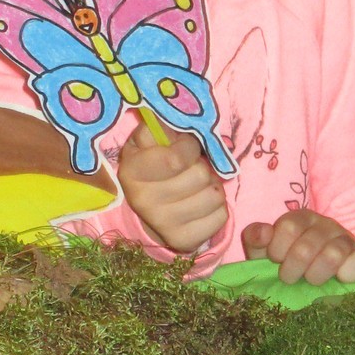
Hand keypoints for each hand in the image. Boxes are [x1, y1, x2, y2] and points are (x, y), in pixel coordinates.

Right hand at [118, 124, 227, 254]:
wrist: (146, 210)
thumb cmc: (152, 166)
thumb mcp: (147, 141)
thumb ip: (161, 126)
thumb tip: (177, 112)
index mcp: (132, 172)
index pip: (176, 159)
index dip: (189, 148)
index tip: (186, 147)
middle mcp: (143, 202)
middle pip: (200, 176)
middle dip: (202, 167)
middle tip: (193, 168)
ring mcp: (163, 225)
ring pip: (214, 196)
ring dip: (212, 186)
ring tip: (198, 186)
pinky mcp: (184, 241)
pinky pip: (221, 217)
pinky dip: (217, 208)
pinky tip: (201, 204)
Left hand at [242, 210, 354, 285]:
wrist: (322, 275)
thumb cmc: (290, 260)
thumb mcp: (266, 250)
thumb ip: (256, 238)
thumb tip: (263, 234)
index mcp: (301, 218)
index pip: (289, 227)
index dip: (278, 249)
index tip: (276, 260)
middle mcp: (326, 224)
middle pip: (306, 247)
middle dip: (293, 270)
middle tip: (290, 278)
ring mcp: (347, 239)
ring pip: (333, 255)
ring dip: (316, 275)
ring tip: (311, 280)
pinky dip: (347, 274)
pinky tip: (338, 280)